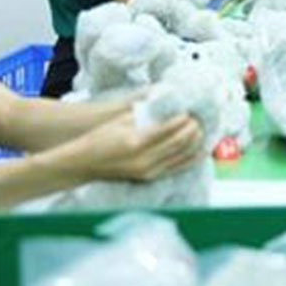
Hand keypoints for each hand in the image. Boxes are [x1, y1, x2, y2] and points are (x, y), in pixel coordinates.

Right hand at [73, 112, 202, 182]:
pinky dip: (192, 158)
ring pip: (182, 155)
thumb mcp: (123, 120)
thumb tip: (171, 106)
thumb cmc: (101, 137)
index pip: (169, 129)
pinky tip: (201, 149)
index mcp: (136, 141)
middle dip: (193, 129)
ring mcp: (147, 171)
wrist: (84, 163)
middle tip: (199, 119)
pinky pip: (178, 168)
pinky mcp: (149, 178)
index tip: (190, 111)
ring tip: (202, 129)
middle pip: (179, 142)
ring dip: (196, 142)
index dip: (184, 119)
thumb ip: (148, 113)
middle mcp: (144, 159)